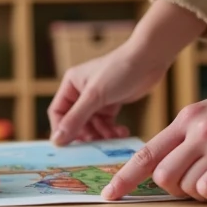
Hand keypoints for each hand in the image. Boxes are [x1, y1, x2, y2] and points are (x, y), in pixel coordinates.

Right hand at [49, 0, 204, 145]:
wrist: (150, 59)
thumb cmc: (119, 70)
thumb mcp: (95, 96)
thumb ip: (75, 119)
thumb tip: (57, 140)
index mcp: (71, 85)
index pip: (57, 113)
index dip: (61, 130)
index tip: (70, 147)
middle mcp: (81, 92)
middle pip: (76, 122)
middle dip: (86, 134)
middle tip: (96, 146)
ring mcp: (97, 99)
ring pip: (92, 125)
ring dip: (102, 134)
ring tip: (114, 137)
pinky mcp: (112, 103)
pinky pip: (106, 123)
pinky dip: (112, 130)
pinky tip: (122, 132)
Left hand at [103, 47, 206, 201]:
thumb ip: (193, 137)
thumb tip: (181, 166)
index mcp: (185, 120)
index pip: (145, 152)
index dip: (124, 177)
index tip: (109, 194)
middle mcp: (195, 130)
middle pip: (160, 175)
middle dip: (175, 190)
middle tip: (199, 184)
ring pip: (184, 184)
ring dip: (200, 193)